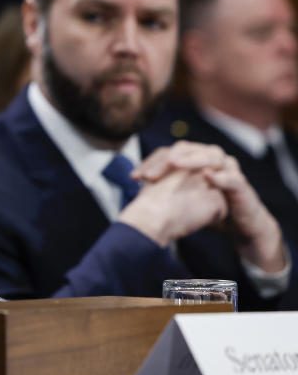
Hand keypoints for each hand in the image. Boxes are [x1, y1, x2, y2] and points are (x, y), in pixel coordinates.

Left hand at [133, 141, 285, 272]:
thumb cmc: (205, 207)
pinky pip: (231, 178)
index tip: (134, 177)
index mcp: (193, 160)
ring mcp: (228, 169)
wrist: (238, 224)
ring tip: (175, 164)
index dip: (150, 162)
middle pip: (186, 150)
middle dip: (165, 160)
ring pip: (209, 156)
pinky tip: (206, 176)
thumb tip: (135, 191)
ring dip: (191, 160)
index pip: (168, 153)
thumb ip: (163, 190)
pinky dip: (219, 176)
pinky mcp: (241, 185)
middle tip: (150, 174)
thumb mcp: (181, 198)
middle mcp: (209, 158)